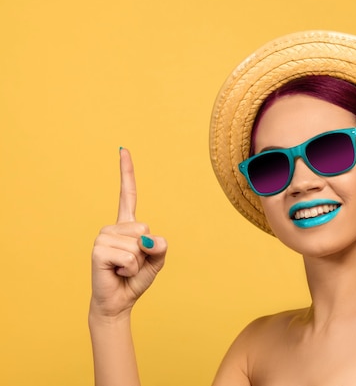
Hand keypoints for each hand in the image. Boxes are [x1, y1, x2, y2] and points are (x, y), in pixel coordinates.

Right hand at [90, 148, 166, 318]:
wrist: (119, 302)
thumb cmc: (135, 279)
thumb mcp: (157, 261)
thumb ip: (160, 247)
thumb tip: (148, 240)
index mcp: (127, 225)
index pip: (128, 193)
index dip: (126, 172)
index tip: (123, 149)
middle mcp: (113, 227)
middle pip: (145, 228)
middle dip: (146, 252)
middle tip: (132, 264)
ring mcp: (103, 236)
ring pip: (138, 244)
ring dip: (137, 262)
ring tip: (123, 268)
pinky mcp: (98, 249)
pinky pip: (129, 256)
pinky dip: (129, 269)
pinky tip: (117, 272)